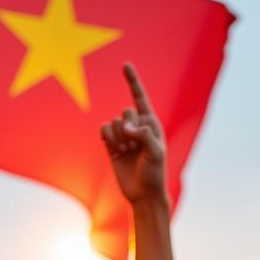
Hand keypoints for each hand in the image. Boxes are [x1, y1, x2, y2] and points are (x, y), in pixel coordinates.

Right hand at [100, 63, 167, 206]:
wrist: (143, 195)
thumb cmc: (154, 173)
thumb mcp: (156, 152)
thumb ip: (143, 134)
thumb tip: (125, 127)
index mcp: (151, 123)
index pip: (140, 97)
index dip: (132, 81)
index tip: (125, 65)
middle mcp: (136, 127)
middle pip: (125, 112)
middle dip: (128, 128)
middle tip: (134, 145)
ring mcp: (123, 136)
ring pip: (113, 123)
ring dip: (118, 138)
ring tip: (127, 152)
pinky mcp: (111, 146)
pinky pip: (104, 131)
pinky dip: (107, 138)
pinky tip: (115, 150)